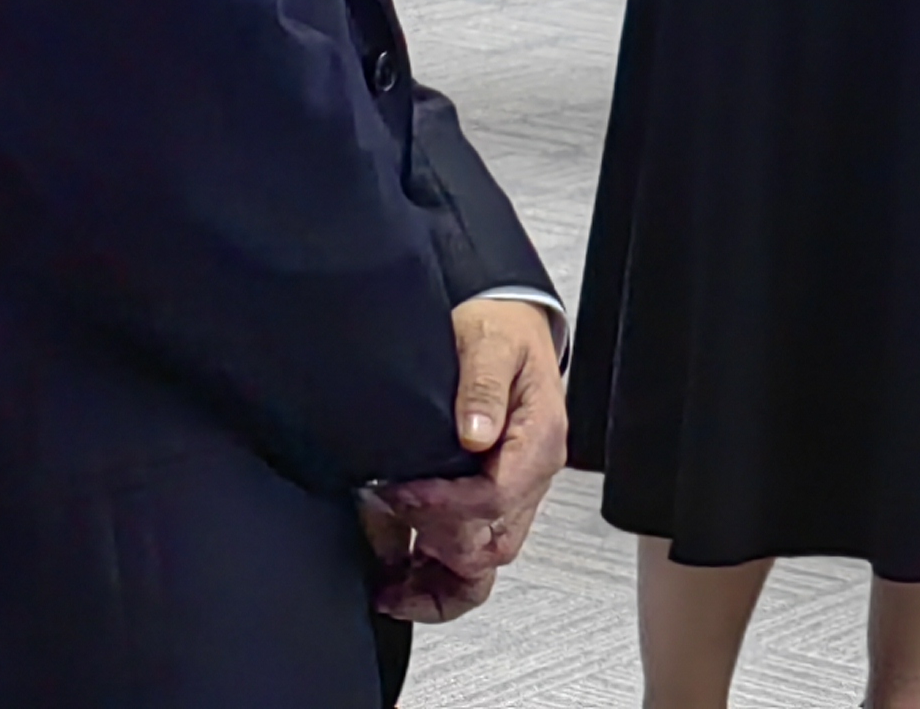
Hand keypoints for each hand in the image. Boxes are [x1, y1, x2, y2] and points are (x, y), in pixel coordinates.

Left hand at [366, 297, 567, 620]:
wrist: (511, 330)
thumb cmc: (503, 334)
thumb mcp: (490, 343)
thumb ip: (482, 385)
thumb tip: (475, 433)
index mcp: (538, 440)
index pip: (496, 499)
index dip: (442, 507)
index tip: (398, 495)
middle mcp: (531, 476)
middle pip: (491, 545)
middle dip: (433, 551)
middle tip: (381, 535)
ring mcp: (513, 495)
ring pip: (483, 566)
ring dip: (434, 582)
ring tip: (387, 589)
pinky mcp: (491, 503)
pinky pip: (471, 559)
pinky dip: (433, 578)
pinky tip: (396, 577)